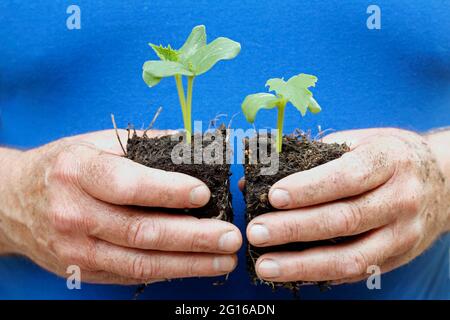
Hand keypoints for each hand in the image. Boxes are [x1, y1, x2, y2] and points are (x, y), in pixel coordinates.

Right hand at [0, 130, 241, 283]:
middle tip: (229, 236)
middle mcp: (74, 213)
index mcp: (78, 173)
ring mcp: (77, 248)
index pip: (128, 185)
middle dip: (192, 237)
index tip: (204, 194)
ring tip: (223, 259)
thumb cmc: (64, 168)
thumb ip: (144, 144)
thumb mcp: (96, 143)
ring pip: (140, 261)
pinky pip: (131, 274)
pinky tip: (195, 266)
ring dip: (188, 263)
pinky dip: (167, 271)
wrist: (14, 203)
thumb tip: (193, 146)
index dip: (169, 192)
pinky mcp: (83, 269)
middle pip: (140, 231)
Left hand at [245, 128, 449, 283]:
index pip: (347, 177)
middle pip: (344, 219)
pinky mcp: (397, 257)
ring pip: (351, 257)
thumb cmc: (388, 157)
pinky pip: (356, 272)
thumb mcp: (358, 142)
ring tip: (265, 265)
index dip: (308, 188)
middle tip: (256, 232)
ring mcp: (402, 233)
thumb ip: (311, 157)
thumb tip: (257, 179)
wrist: (442, 182)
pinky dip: (320, 275)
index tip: (273, 196)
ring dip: (303, 265)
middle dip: (294, 228)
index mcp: (388, 161)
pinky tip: (291, 272)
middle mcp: (400, 199)